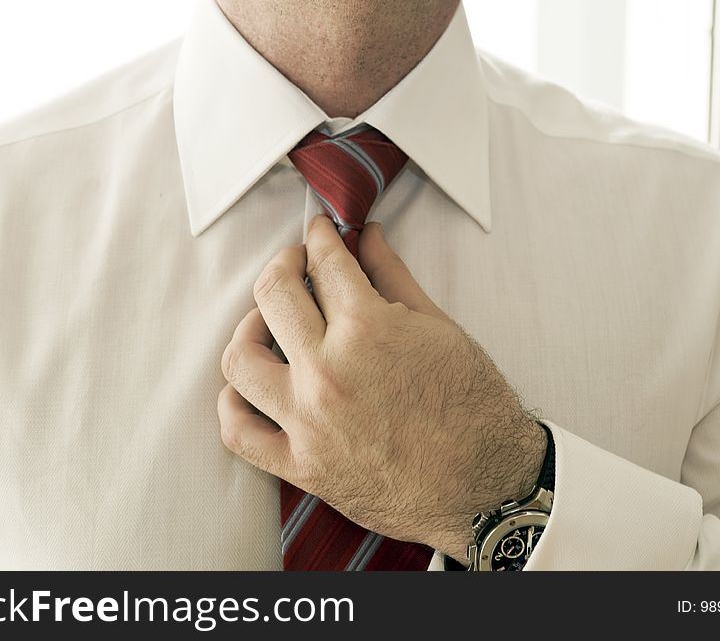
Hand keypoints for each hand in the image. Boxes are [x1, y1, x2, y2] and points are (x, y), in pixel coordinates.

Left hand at [218, 214, 545, 561]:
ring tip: (269, 324)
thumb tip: (367, 238)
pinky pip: (239, 432)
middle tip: (297, 263)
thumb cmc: (474, 408)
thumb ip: (393, 277)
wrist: (486, 487)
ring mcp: (308, 422)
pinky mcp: (302, 466)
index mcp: (367, 330)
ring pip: (240, 358)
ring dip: (249, 328)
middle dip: (285, 263)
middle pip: (274, 294)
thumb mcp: (439, 329)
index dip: (321, 237)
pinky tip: (251, 386)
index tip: (319, 232)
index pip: (326, 263)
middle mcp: (328, 372)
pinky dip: (234, 404)